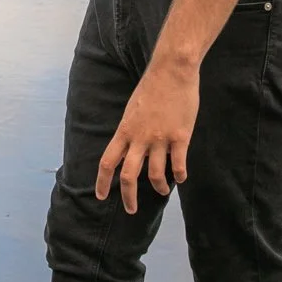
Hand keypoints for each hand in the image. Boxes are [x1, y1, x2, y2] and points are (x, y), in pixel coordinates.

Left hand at [95, 59, 197, 213]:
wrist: (172, 70)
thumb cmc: (152, 87)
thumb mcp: (132, 110)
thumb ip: (130, 131)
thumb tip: (130, 149)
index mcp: (125, 130)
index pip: (108, 162)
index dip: (102, 181)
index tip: (101, 196)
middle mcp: (140, 138)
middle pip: (129, 176)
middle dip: (129, 197)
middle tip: (130, 210)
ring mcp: (160, 138)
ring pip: (156, 174)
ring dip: (159, 187)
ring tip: (161, 191)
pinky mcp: (180, 136)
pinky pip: (179, 164)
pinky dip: (180, 175)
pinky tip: (181, 178)